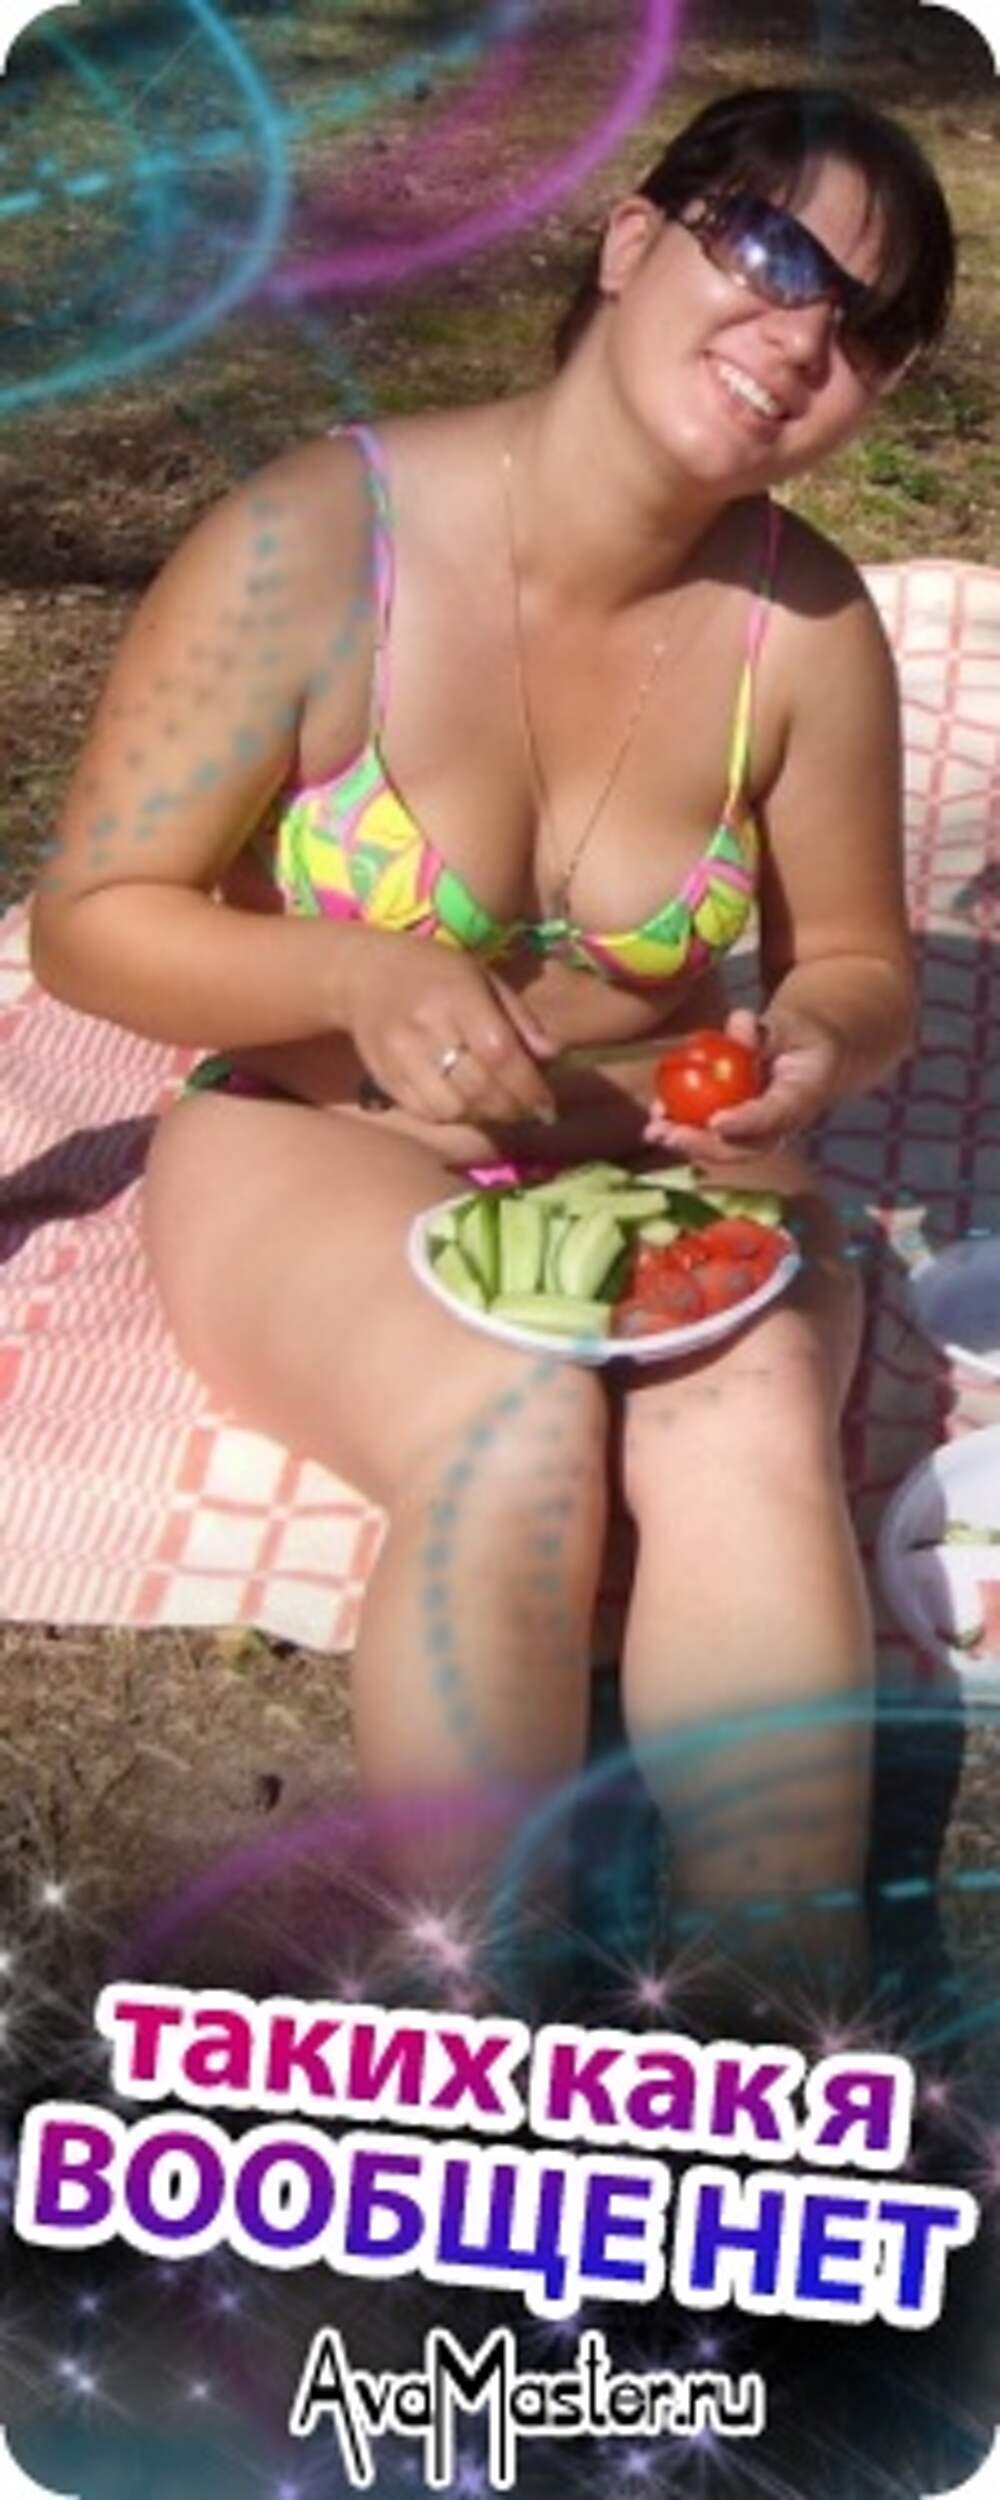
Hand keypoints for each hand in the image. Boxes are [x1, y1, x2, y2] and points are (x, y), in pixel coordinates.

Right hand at [344, 931, 558, 1126]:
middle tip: (529, 1112)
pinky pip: (427, 1113)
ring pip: (454, 1108)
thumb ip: (519, 1017)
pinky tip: (466, 1105)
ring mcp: (401, 1056)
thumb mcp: (483, 977)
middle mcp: (427, 1028)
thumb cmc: (435, 972)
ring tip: (498, 1108)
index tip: (547, 1105)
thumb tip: (553, 1056)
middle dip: (513, 1108)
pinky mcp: (385, 1077)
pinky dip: (454, 1117)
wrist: (363, 975)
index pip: (500, 1053)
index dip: (529, 1086)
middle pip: (479, 1087)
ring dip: (484, 1116)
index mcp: (458, 996)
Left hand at [643, 1004, 844, 1167]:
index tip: (716, 1121)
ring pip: (723, 1148)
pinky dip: (683, 1128)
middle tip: (670, 1135)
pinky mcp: (738, 1129)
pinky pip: (710, 1135)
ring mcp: (758, 1132)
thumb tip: (739, 1023)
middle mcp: (779, 1127)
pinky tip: (658, 1116)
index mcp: (800, 1100)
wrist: (809, 1053)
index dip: (745, 1123)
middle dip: (704, 1145)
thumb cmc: (801, 1036)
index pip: (773, 1117)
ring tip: (654, 1131)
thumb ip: (765, 1029)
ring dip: (686, 1142)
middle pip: (743, 1147)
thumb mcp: (790, 1025)